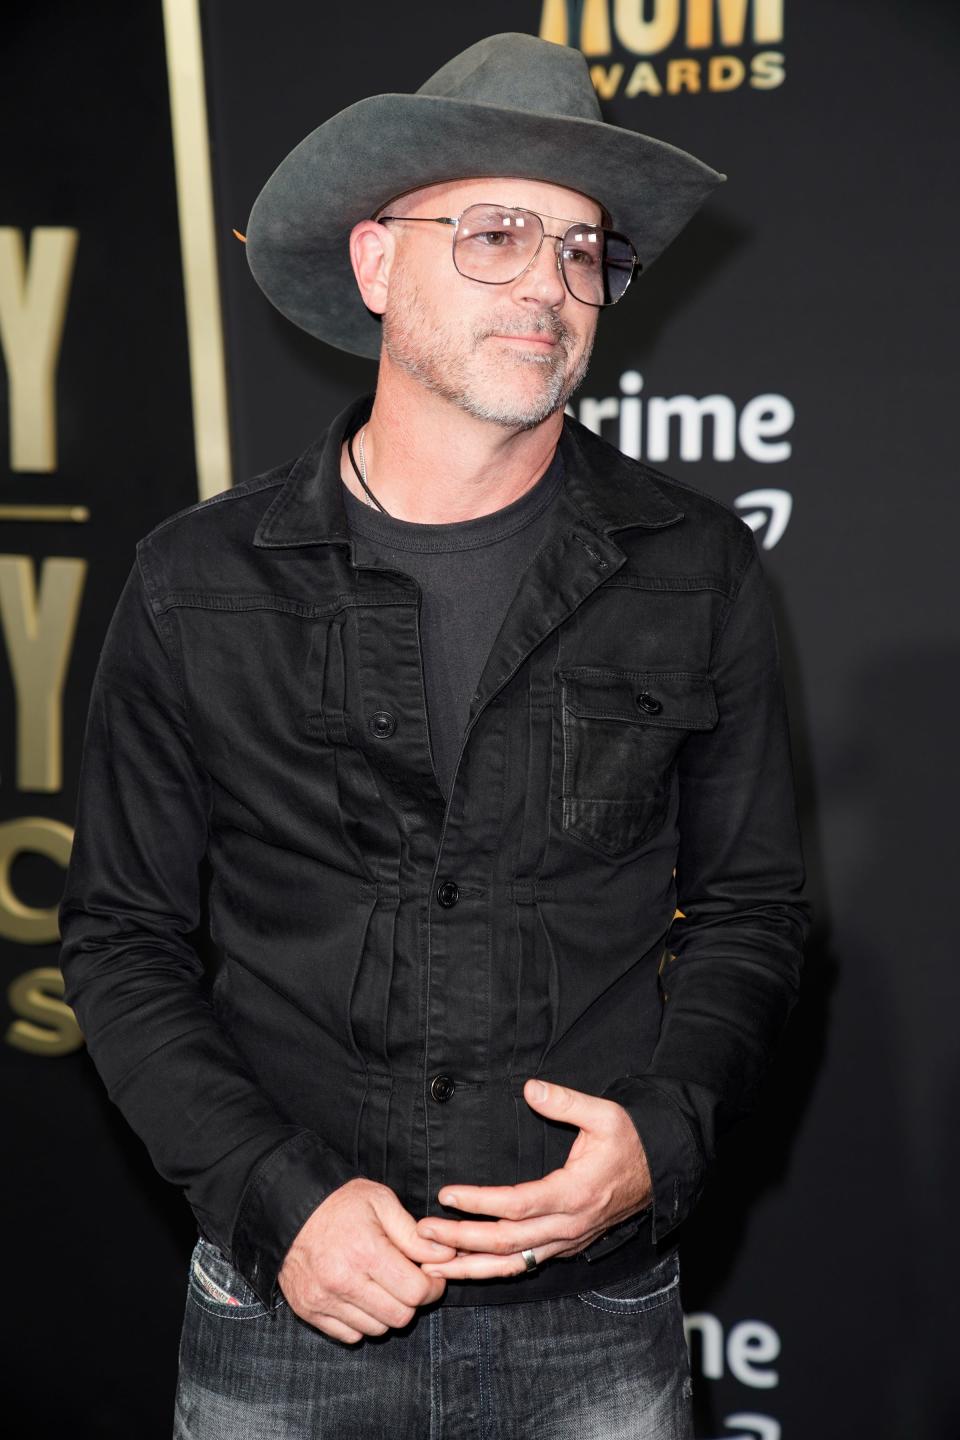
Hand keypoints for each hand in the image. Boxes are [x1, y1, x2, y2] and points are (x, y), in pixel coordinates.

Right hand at [277, 1177, 456, 1341]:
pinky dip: (362, 1322)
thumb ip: (414, 1234)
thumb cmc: (339, 1202)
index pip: (415, 1292)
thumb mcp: (381, 1202)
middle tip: (408, 1280)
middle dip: (412, 1301)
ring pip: (376, 1329)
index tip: (432, 1276)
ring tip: (382, 1285)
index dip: (433, 1286)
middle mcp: (343, 1281)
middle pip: (399, 1317)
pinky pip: (349, 1335)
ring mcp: (323, 1300)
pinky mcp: (308, 1310)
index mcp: (365, 1251)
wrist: (289, 1208)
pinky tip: (360, 1296)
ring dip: (387, 1312)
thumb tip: (447, 1255)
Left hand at [415, 1079, 651, 1280]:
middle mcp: (569, 1225)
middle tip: (423, 1233)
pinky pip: (525, 1265)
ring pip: (513, 1264)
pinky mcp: (566, 1246)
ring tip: (433, 1265)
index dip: (479, 1203)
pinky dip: (494, 1269)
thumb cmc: (630, 1140)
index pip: (517, 1205)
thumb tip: (531, 1088)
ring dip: (472, 1267)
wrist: (660, 1172)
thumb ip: (565, 1101)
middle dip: (462, 1241)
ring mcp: (567, 1241)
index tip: (447, 1195)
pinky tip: (468, 1268)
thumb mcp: (604, 1113)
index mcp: (575, 1193)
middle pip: (507, 1242)